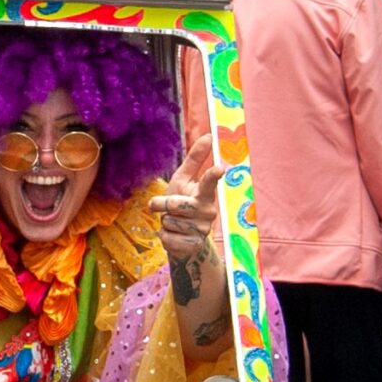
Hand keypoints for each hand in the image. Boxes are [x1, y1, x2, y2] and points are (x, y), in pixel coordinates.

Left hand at [150, 136, 223, 299]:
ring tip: (173, 221)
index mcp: (206, 194)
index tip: (219, 168)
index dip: (213, 175)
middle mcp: (208, 213)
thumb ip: (195, 159)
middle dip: (163, 204)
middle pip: (176, 205)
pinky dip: (163, 236)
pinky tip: (173, 235)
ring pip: (169, 222)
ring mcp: (202, 231)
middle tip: (161, 204)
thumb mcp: (184, 179)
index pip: (209, 183)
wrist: (182, 236)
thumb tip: (209, 135)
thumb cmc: (182, 200)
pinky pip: (167, 238)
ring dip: (164, 221)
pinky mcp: (193, 247)